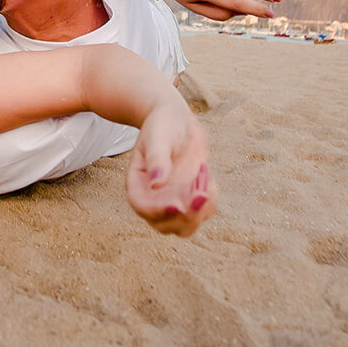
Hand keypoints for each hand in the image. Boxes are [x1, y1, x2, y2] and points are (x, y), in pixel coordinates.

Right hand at [127, 99, 215, 236]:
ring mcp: (172, 201)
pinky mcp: (190, 200)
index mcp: (138, 183)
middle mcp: (153, 197)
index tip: (178, 205)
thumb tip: (156, 183)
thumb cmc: (162, 125)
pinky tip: (208, 179)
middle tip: (201, 193)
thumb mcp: (158, 137)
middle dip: (185, 216)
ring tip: (205, 180)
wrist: (176, 121)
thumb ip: (157, 158)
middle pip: (165, 225)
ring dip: (200, 211)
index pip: (142, 207)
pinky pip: (202, 214)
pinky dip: (209, 202)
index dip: (158, 212)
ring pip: (185, 226)